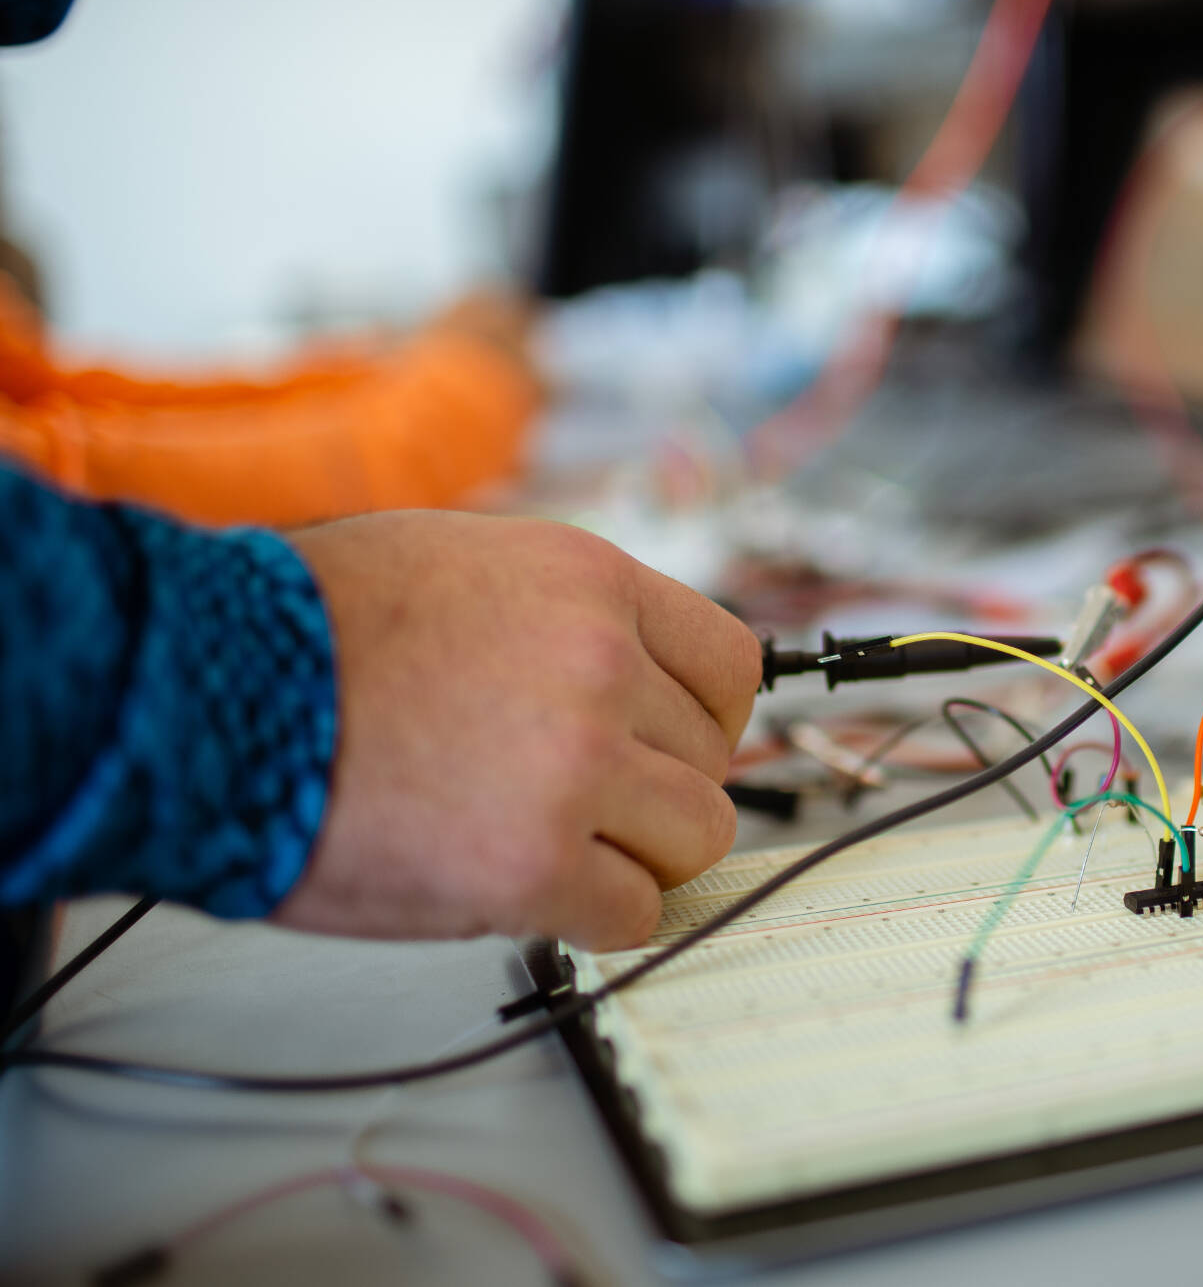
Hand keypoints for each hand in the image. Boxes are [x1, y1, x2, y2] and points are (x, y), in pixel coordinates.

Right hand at [274, 511, 760, 949]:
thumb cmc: (298, 630)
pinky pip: (632, 912)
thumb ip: (562, 618)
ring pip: (694, 837)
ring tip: (558, 851)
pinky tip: (532, 894)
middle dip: (653, 791)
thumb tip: (633, 676)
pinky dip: (594, 916)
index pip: (730, 663)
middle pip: (710, 760)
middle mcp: (602, 665)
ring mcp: (576, 765)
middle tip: (581, 808)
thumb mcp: (459, 562)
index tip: (666, 747)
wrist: (196, 690)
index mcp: (589, 582)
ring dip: (636, 856)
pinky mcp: (534, 864)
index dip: (702, 719)